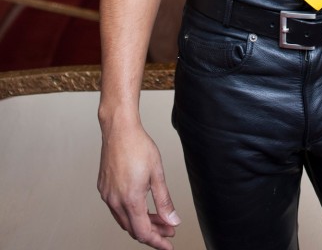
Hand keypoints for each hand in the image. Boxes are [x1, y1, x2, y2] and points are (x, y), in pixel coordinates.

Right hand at [98, 121, 180, 248]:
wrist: (119, 129)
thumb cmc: (138, 146)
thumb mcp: (157, 173)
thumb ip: (164, 200)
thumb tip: (172, 220)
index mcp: (130, 199)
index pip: (143, 232)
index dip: (157, 241)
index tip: (168, 245)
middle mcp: (115, 200)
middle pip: (134, 229)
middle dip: (153, 232)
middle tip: (168, 230)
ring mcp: (107, 195)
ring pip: (124, 220)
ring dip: (141, 223)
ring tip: (159, 219)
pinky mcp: (103, 188)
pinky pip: (116, 209)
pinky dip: (130, 212)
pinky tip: (142, 207)